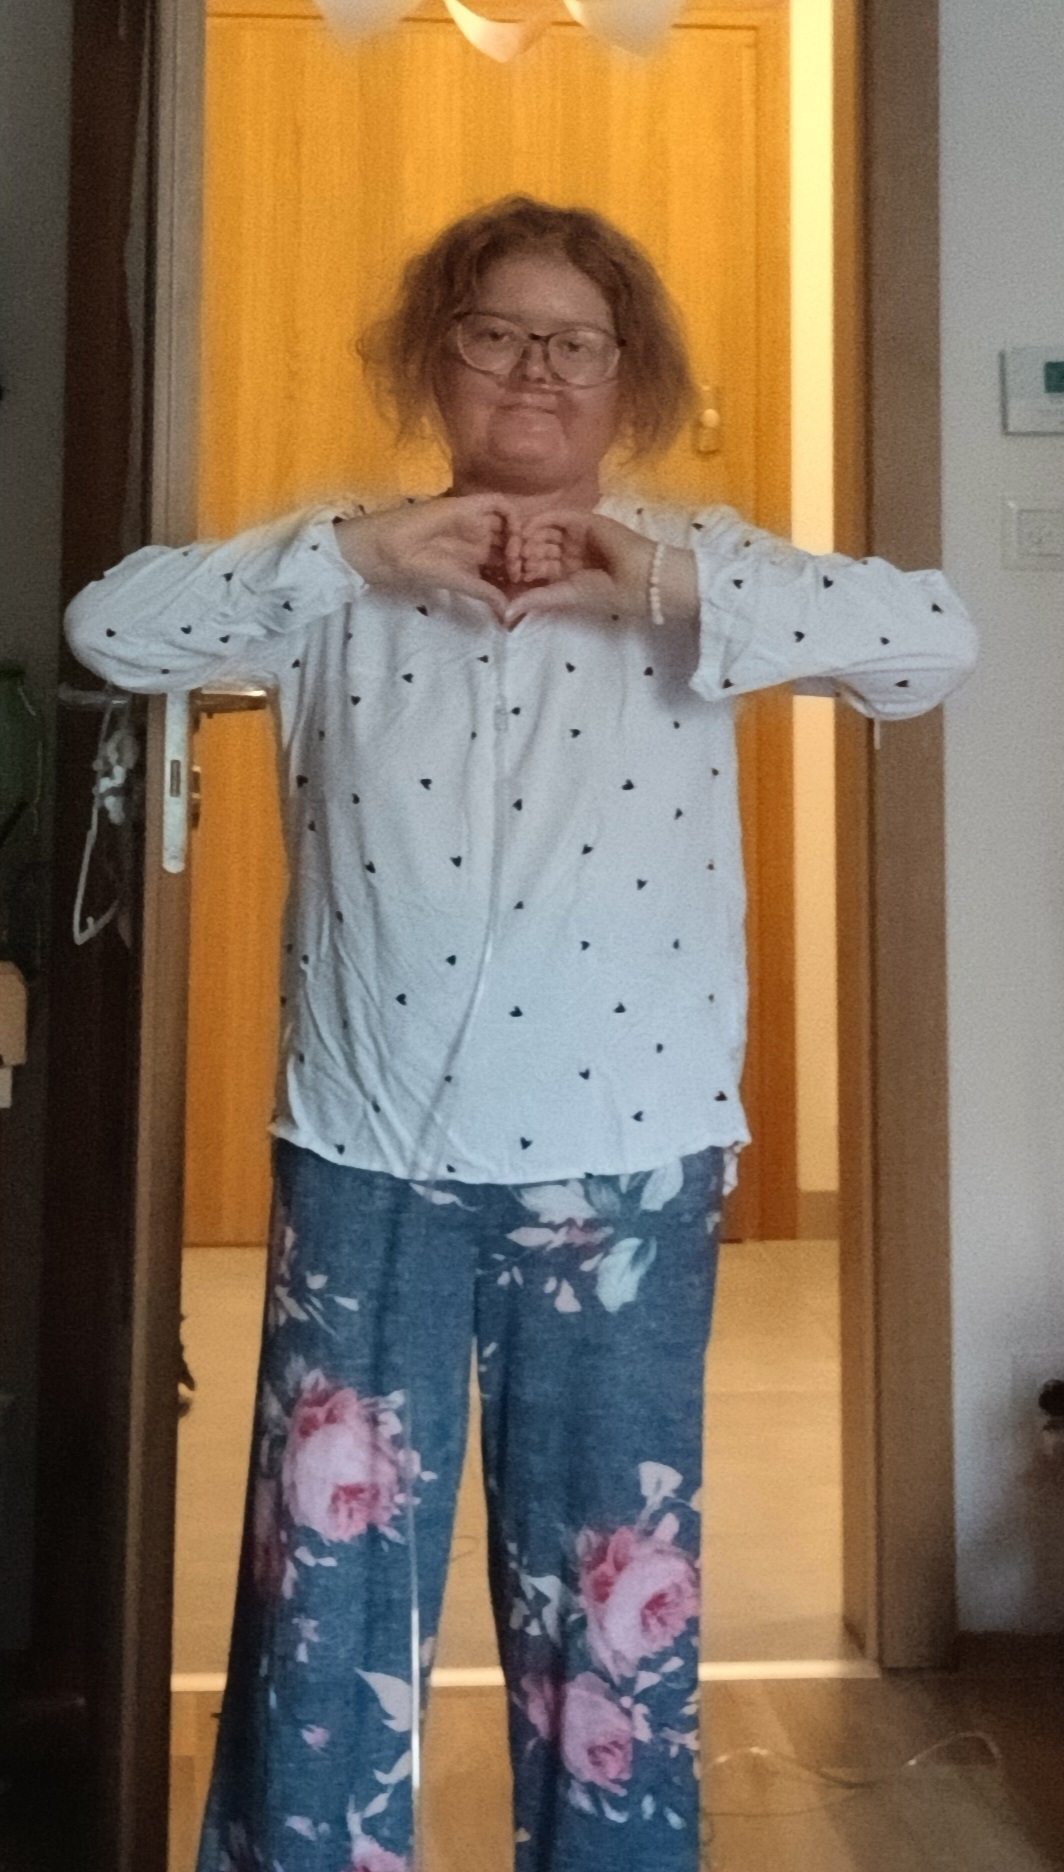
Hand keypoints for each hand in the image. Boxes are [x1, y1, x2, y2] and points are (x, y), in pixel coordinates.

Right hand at [334, 493, 517, 621]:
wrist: (396, 551)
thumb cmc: (423, 569)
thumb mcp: (461, 584)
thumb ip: (486, 593)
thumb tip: (508, 613)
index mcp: (478, 558)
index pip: (509, 560)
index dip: (521, 570)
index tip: (523, 586)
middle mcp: (481, 538)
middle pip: (514, 540)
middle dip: (525, 554)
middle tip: (523, 571)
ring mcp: (477, 521)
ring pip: (511, 522)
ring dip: (521, 537)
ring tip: (515, 557)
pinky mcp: (471, 506)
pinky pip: (500, 503)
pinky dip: (513, 517)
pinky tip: (512, 537)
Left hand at [500, 513, 697, 630]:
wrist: (639, 578)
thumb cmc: (607, 592)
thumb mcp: (566, 595)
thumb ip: (536, 598)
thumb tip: (506, 613)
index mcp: (566, 572)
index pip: (536, 566)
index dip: (521, 569)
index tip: (509, 576)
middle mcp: (568, 552)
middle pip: (536, 547)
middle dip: (522, 554)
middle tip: (511, 561)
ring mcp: (574, 534)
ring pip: (542, 532)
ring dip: (528, 538)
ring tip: (519, 549)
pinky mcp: (581, 519)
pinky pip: (555, 516)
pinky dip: (539, 521)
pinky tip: (528, 530)